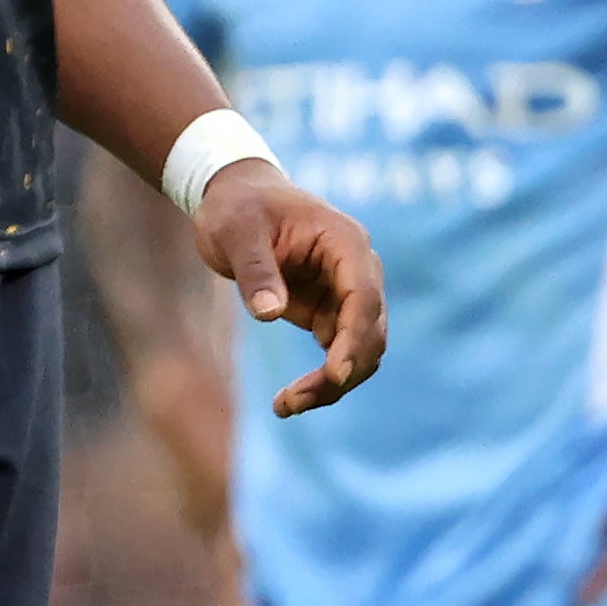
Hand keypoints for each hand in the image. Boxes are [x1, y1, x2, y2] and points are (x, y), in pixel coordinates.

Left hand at [188, 159, 383, 414]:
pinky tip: (288, 400)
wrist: (237, 199)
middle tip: (291, 402)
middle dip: (341, 373)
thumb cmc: (238, 208)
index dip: (354, 338)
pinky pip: (339, 353)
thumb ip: (255, 270)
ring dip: (332, 384)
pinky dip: (322, 380)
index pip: (364, 297)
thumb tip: (270, 313)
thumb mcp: (236, 233)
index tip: (334, 374)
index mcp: (345, 243)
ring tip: (284, 406)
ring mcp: (347, 293)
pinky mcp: (330, 312)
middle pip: (370, 333)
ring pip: (360, 351)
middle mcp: (357, 270)